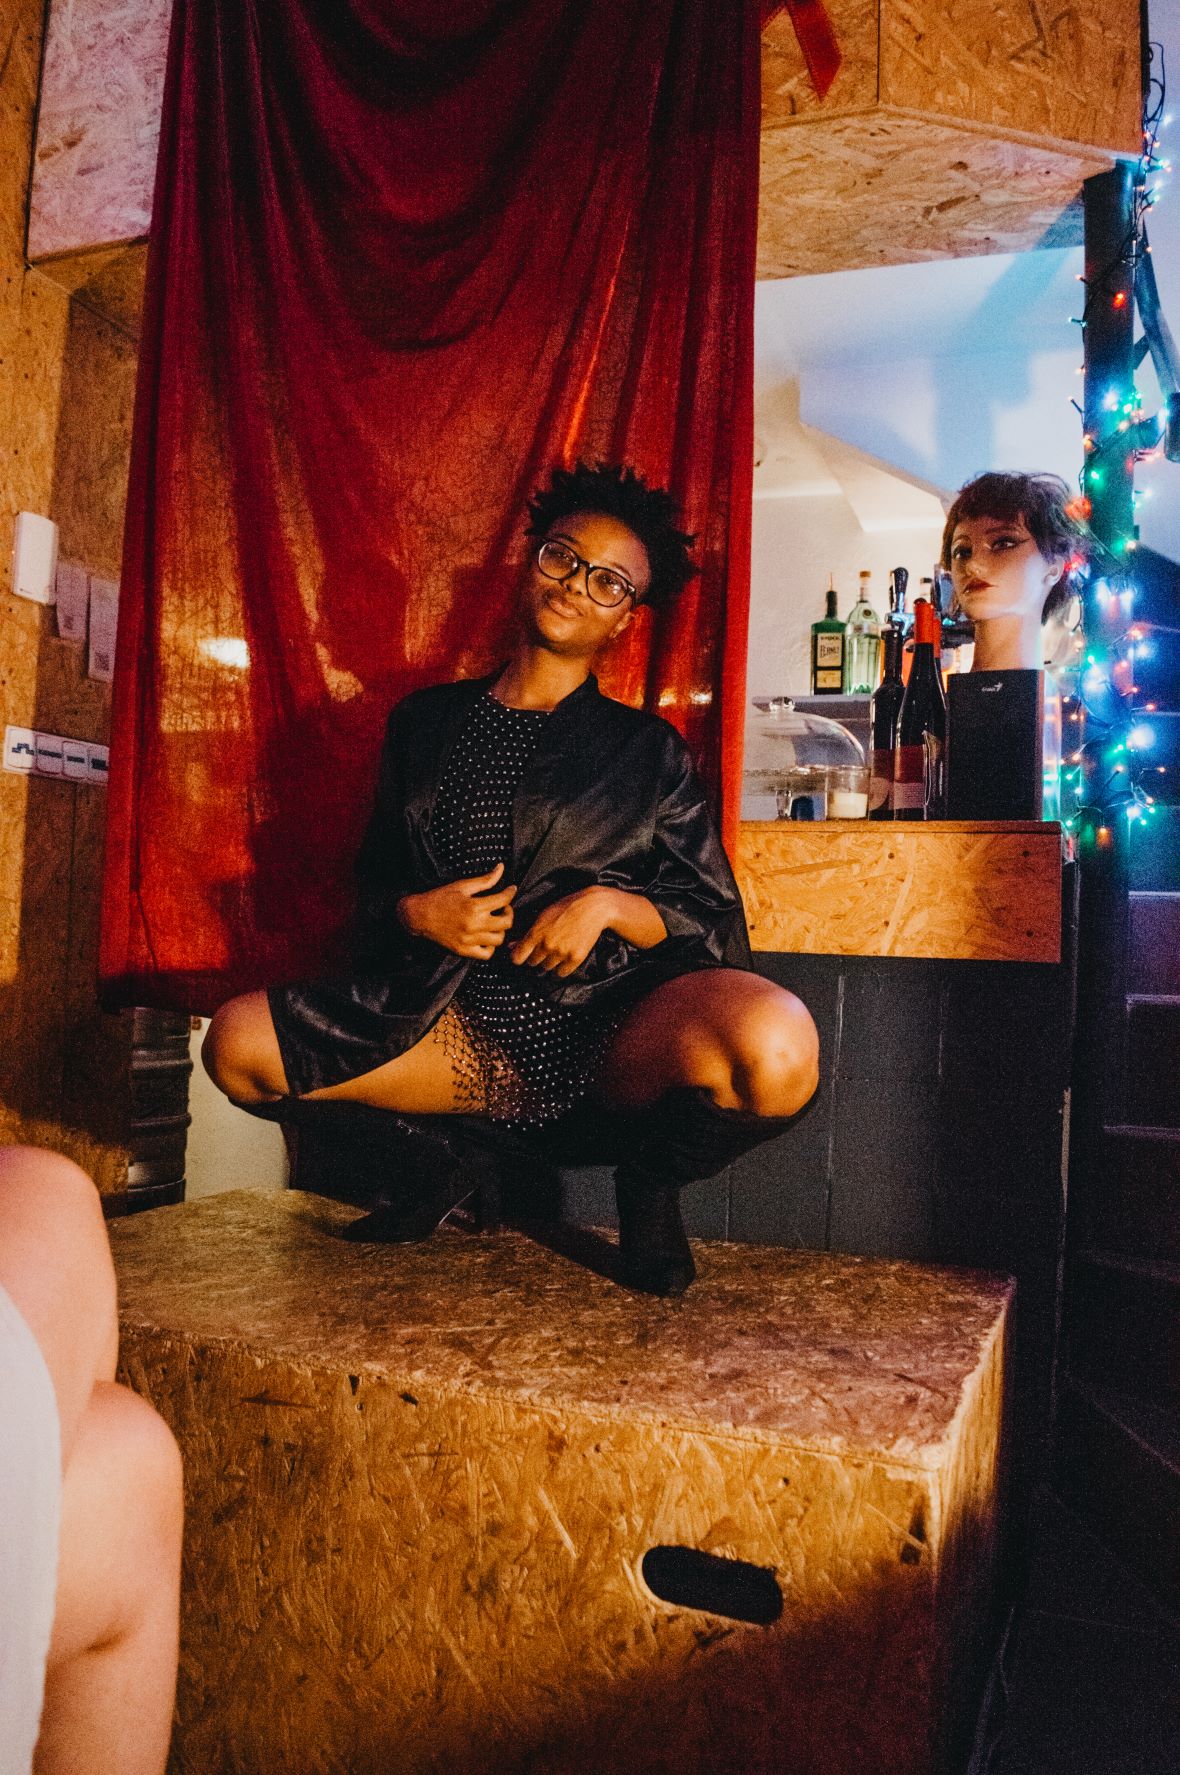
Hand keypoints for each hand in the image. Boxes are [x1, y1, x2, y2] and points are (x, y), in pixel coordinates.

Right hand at [397, 863, 515, 959]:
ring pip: (499, 939)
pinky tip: (486, 936)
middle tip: (503, 907)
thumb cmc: (440, 898)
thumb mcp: (462, 886)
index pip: (503, 900)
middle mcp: (474, 925)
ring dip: (501, 929)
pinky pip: (486, 954)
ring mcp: (469, 940)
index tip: (511, 889)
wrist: (418, 916)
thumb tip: (501, 868)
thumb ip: (484, 880)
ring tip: (495, 922)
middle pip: (507, 922)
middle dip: (509, 912)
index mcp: (474, 906)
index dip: (511, 892)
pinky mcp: (464, 950)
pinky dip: (490, 946)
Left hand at [509, 887, 614, 977]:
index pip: (517, 958)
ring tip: (557, 949)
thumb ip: (526, 934)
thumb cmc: (567, 908)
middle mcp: (547, 945)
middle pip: (532, 963)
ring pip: (546, 968)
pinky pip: (561, 973)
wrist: (593, 908)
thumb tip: (511, 946)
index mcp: (536, 933)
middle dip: (535, 957)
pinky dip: (561, 968)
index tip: (522, 955)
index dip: (518, 957)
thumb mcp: (543, 916)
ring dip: (549, 962)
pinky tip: (564, 956)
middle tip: (544, 948)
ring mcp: (561, 953)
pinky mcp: (575, 958)